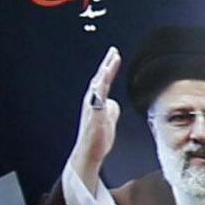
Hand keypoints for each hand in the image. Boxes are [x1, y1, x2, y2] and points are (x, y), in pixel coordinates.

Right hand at [66, 47, 121, 193]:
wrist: (89, 153)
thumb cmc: (97, 139)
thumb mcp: (108, 120)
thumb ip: (111, 110)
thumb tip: (113, 103)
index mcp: (95, 101)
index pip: (103, 81)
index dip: (109, 68)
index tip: (115, 56)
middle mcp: (91, 101)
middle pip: (100, 78)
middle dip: (107, 64)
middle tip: (114, 51)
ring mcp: (92, 107)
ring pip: (99, 85)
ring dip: (105, 72)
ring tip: (112, 60)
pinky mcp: (94, 114)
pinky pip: (97, 98)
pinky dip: (100, 87)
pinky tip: (104, 79)